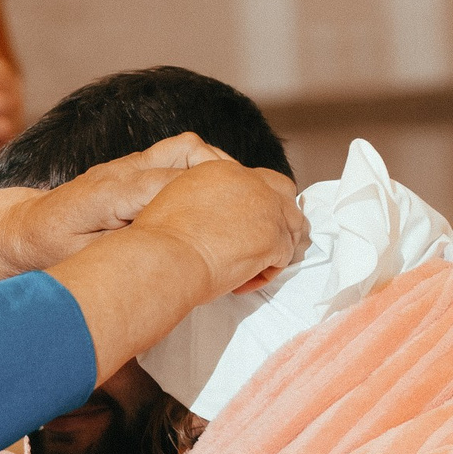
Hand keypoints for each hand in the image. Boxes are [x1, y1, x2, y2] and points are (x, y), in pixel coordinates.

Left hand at [0, 132, 230, 273]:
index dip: (207, 196)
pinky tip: (221, 191)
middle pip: (187, 154)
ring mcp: (130, 164)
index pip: (169, 185)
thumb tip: (160, 248)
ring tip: (244, 193)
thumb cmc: (52, 247)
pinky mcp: (135, 167)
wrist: (27, 227)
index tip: (240, 216)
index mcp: (111, 192)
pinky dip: (205, 167)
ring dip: (218, 165)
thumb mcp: (80, 256)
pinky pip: (178, 155)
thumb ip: (118, 249)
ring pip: (186, 148)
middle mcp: (124, 169)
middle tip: (254, 200)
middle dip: (224, 173)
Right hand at [130, 160, 308, 300]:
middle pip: (282, 192)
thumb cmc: (161, 240)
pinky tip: (241, 282)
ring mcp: (267, 209)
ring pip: (291, 225)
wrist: (165, 257)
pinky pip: (283, 257)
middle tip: (260, 241)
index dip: (253, 205)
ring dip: (275, 246)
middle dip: (277, 215)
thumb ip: (203, 200)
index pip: (255, 181)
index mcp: (224, 170)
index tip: (242, 227)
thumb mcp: (178, 200)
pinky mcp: (274, 239)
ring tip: (250, 267)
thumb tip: (212, 218)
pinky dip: (265, 273)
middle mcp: (250, 182)